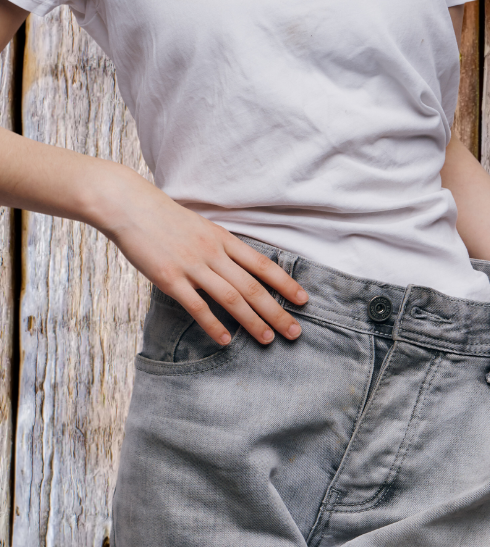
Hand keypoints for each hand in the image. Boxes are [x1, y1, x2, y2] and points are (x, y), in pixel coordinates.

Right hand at [92, 165, 309, 346]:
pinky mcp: (169, 278)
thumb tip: (242, 268)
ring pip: (231, 298)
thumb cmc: (166, 218)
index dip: (286, 284)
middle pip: (253, 287)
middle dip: (277, 311)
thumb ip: (222, 248)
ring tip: (267, 339)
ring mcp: (192, 266)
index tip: (304, 300)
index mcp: (224, 239)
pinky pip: (197, 306)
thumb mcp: (203, 227)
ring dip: (253, 321)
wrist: (129, 206)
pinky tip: (226, 340)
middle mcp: (214, 253)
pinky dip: (214, 324)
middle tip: (294, 332)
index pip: (263, 265)